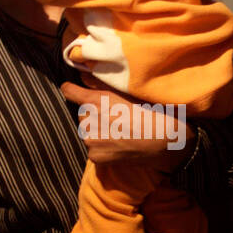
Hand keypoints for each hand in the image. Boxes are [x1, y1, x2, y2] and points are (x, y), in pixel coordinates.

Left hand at [60, 82, 194, 165]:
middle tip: (115, 118)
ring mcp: (90, 140)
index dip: (72, 90)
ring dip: (98, 133)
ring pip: (87, 133)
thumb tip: (83, 75)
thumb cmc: (150, 111)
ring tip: (120, 133)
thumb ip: (101, 83)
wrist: (164, 140)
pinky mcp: (95, 157)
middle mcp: (88, 120)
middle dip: (93, 116)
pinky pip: (93, 150)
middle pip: (82, 115)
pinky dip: (103, 149)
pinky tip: (120, 145)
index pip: (69, 91)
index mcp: (94, 101)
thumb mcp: (127, 91)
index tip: (73, 90)